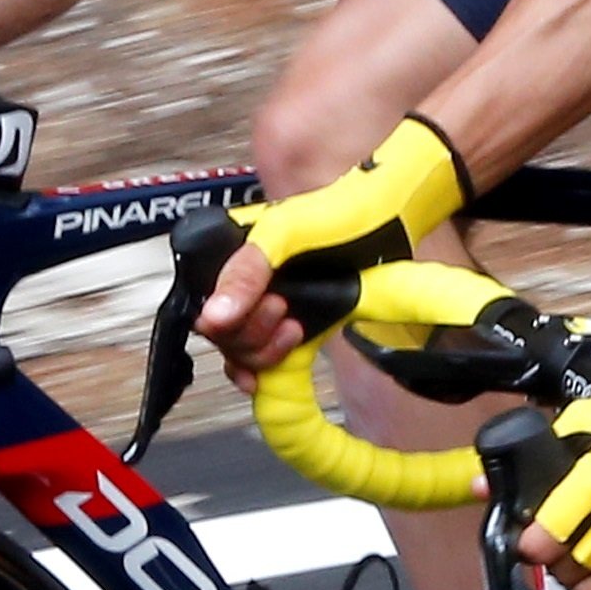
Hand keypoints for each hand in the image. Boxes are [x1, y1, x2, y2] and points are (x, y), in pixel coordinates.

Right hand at [197, 116, 465, 377]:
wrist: (388, 218)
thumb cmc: (338, 213)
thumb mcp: (286, 233)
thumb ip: (246, 271)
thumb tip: (213, 318)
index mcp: (228, 252)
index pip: (202, 300)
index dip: (224, 318)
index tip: (264, 308)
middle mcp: (240, 279)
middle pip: (220, 331)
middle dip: (250, 332)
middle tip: (282, 308)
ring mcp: (263, 303)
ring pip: (238, 349)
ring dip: (263, 349)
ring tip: (294, 328)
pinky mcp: (287, 323)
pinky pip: (257, 359)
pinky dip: (260, 368)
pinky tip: (267, 376)